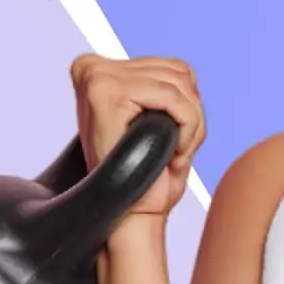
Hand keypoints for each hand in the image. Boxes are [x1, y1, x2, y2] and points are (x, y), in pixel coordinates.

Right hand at [69, 51, 205, 218]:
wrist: (131, 216)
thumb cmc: (146, 176)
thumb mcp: (153, 121)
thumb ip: (161, 89)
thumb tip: (184, 70)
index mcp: (96, 70)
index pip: (171, 67)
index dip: (186, 104)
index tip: (174, 140)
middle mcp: (91, 67)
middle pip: (177, 71)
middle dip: (192, 115)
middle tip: (177, 153)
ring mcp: (96, 77)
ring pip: (180, 84)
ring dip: (192, 125)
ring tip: (173, 155)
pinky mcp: (106, 92)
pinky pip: (174, 98)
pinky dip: (188, 127)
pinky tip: (172, 153)